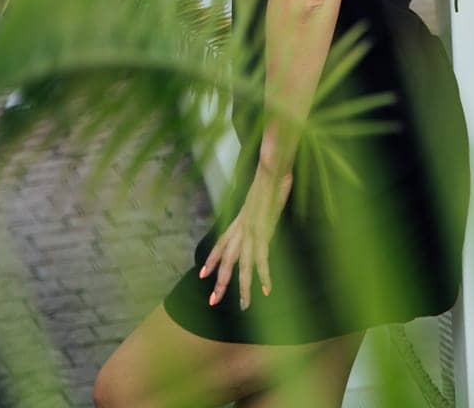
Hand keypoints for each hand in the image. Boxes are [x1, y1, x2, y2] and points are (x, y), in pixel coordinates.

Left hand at [200, 161, 292, 310]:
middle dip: (221, 282)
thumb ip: (254, 210)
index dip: (211, 259)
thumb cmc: (269, 178)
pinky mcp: (263, 231)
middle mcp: (240, 227)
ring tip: (244, 304)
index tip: (203, 275)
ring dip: (243, 286)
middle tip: (213, 301)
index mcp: (238, 219)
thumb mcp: (257, 198)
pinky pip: (262, 258)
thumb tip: (258, 216)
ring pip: (243, 265)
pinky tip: (267, 289)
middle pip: (228, 259)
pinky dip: (264, 275)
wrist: (271, 168)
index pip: (221, 243)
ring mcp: (251, 230)